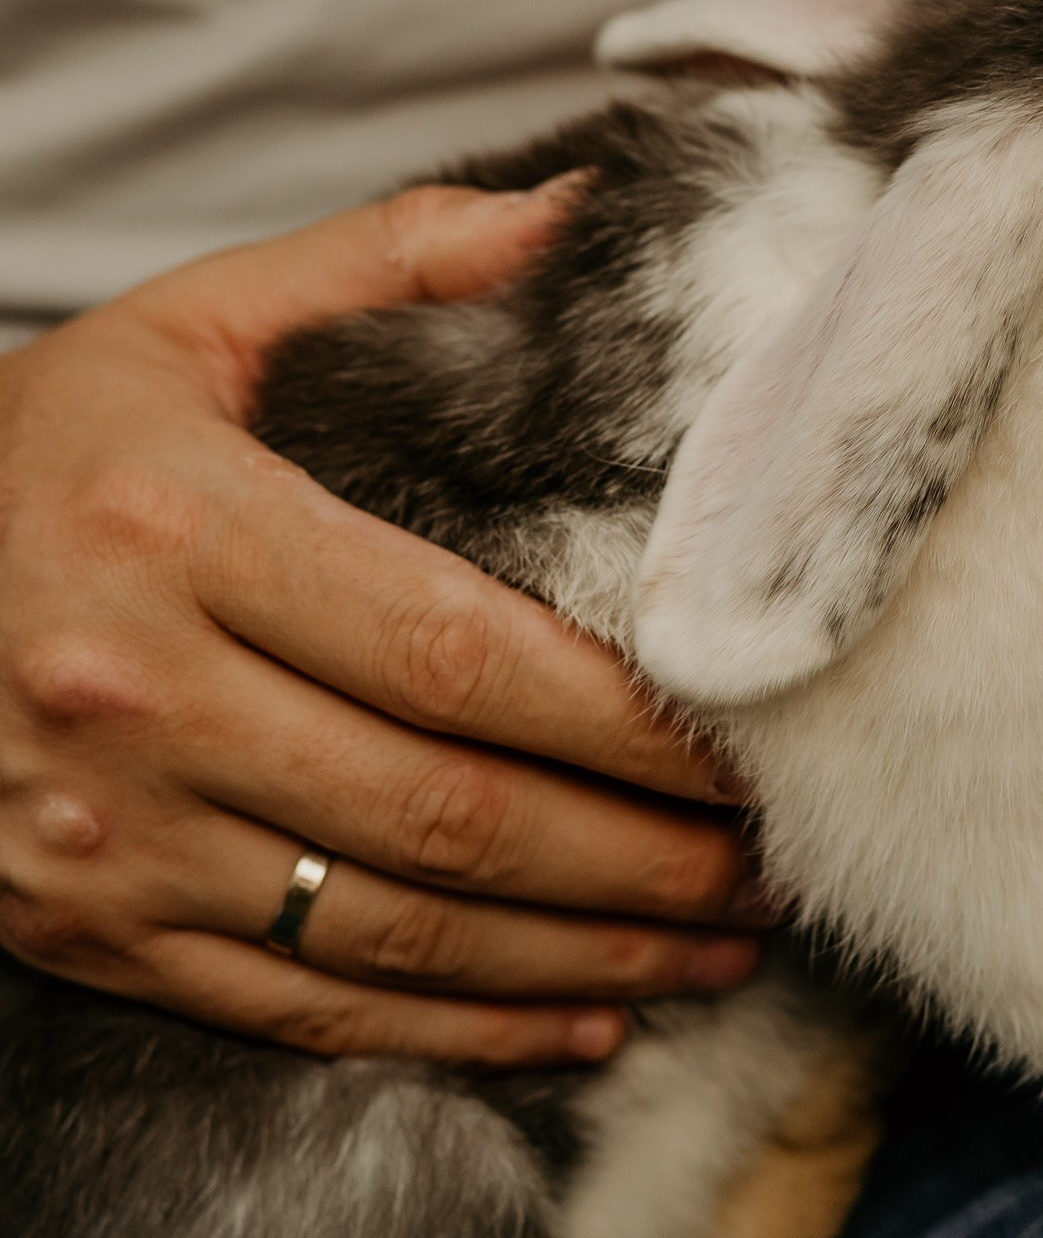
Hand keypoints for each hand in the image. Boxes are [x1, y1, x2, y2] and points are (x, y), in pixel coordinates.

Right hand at [0, 183, 764, 1066]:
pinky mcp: (91, 934)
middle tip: (773, 857)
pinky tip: (586, 1017)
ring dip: (590, 952)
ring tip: (726, 939)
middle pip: (450, 812)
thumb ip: (388, 263)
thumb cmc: (42, 449)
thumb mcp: (188, 325)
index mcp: (177, 533)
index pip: (458, 653)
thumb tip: (577, 209)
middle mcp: (133, 701)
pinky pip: (306, 1008)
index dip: (625, 720)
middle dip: (643, 854)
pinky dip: (462, 1028)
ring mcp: (107, 840)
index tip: (747, 742)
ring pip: (401, 931)